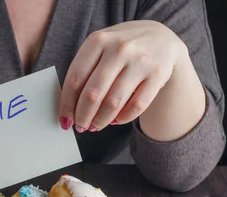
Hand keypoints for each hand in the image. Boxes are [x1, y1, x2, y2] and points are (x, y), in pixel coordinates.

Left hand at [58, 20, 188, 132]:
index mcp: (98, 40)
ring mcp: (140, 61)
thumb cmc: (122, 48)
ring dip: (100, 121)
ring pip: (113, 103)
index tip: (64, 120)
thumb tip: (69, 108)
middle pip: (92, 94)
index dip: (67, 104)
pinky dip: (122, 119)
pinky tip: (115, 121)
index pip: (75, 79)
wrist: (162, 38)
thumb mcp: (101, 48)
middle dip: (83, 116)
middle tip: (80, 127)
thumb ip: (84, 71)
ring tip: (95, 126)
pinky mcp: (157, 75)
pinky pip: (136, 106)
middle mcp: (119, 48)